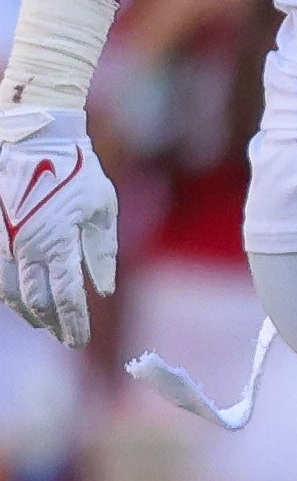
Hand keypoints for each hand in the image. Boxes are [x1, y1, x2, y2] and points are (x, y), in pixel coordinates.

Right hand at [0, 106, 119, 348]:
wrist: (35, 139)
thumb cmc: (76, 171)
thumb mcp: (102, 208)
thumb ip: (102, 252)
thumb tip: (102, 291)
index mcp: (57, 242)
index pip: (66, 298)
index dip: (73, 324)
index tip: (79, 342)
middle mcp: (25, 247)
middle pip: (35, 301)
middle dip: (52, 324)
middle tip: (66, 338)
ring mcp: (2, 241)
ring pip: (8, 292)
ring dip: (27, 311)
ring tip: (44, 323)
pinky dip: (7, 292)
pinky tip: (20, 298)